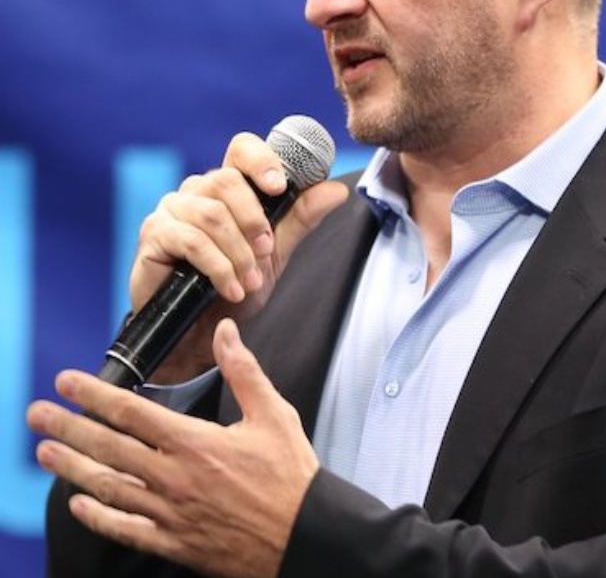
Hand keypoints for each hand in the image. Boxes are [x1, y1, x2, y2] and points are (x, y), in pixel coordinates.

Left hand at [28, 319, 316, 577]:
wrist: (303, 536)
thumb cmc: (290, 475)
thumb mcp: (274, 414)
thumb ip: (244, 370)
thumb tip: (227, 330)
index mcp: (195, 442)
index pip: (132, 412)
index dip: (94, 395)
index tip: (67, 382)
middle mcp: (173, 477)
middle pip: (108, 448)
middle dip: (68, 427)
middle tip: (35, 413)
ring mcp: (169, 513)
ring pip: (108, 487)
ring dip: (72, 468)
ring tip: (44, 452)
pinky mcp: (173, 542)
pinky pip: (125, 529)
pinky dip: (98, 516)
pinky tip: (78, 504)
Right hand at [130, 132, 347, 380]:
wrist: (204, 333)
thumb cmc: (237, 287)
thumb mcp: (277, 253)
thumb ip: (302, 218)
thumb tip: (337, 190)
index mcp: (228, 187)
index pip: (242, 149)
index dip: (261, 160)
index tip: (279, 186)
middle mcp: (197, 191)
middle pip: (225, 179)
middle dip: (254, 220)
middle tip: (266, 252)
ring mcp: (172, 210)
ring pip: (211, 214)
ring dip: (238, 252)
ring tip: (250, 281)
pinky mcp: (154, 234)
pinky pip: (190, 240)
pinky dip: (217, 267)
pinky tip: (230, 288)